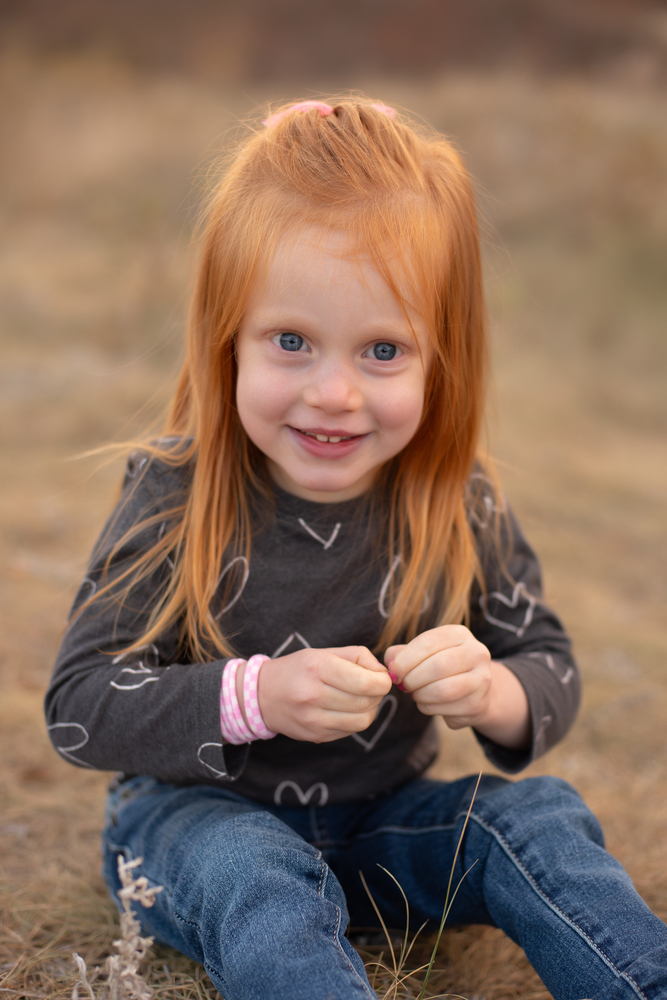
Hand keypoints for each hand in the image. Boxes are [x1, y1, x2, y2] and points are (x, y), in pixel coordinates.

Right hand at [257, 646, 391, 742]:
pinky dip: (357, 720)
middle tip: (373, 687)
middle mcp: (313, 695)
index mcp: (317, 668)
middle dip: (378, 694)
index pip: (364, 683)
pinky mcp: (316, 736)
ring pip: (362, 721)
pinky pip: (350, 731)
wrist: (263, 695)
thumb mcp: (324, 652)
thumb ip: (359, 657)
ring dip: (371, 709)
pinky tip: (348, 709)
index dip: (382, 682)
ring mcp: (313, 720)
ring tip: (363, 698)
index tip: (382, 678)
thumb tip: (384, 674)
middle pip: (366, 702)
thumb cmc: (299, 669)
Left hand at [385, 625, 530, 749]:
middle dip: (412, 679)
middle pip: (437, 666)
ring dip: (420, 695)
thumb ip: (402, 653)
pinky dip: (427, 707)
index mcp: (459, 634)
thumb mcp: (423, 653)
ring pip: (442, 690)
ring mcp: (482, 679)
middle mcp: (476, 652)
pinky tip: (426, 703)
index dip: (404, 659)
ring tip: (415, 694)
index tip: (394, 671)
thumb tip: (390, 662)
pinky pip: (444, 707)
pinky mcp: (478, 703)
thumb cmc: (442, 668)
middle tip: (403, 685)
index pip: (427, 643)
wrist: (474, 692)